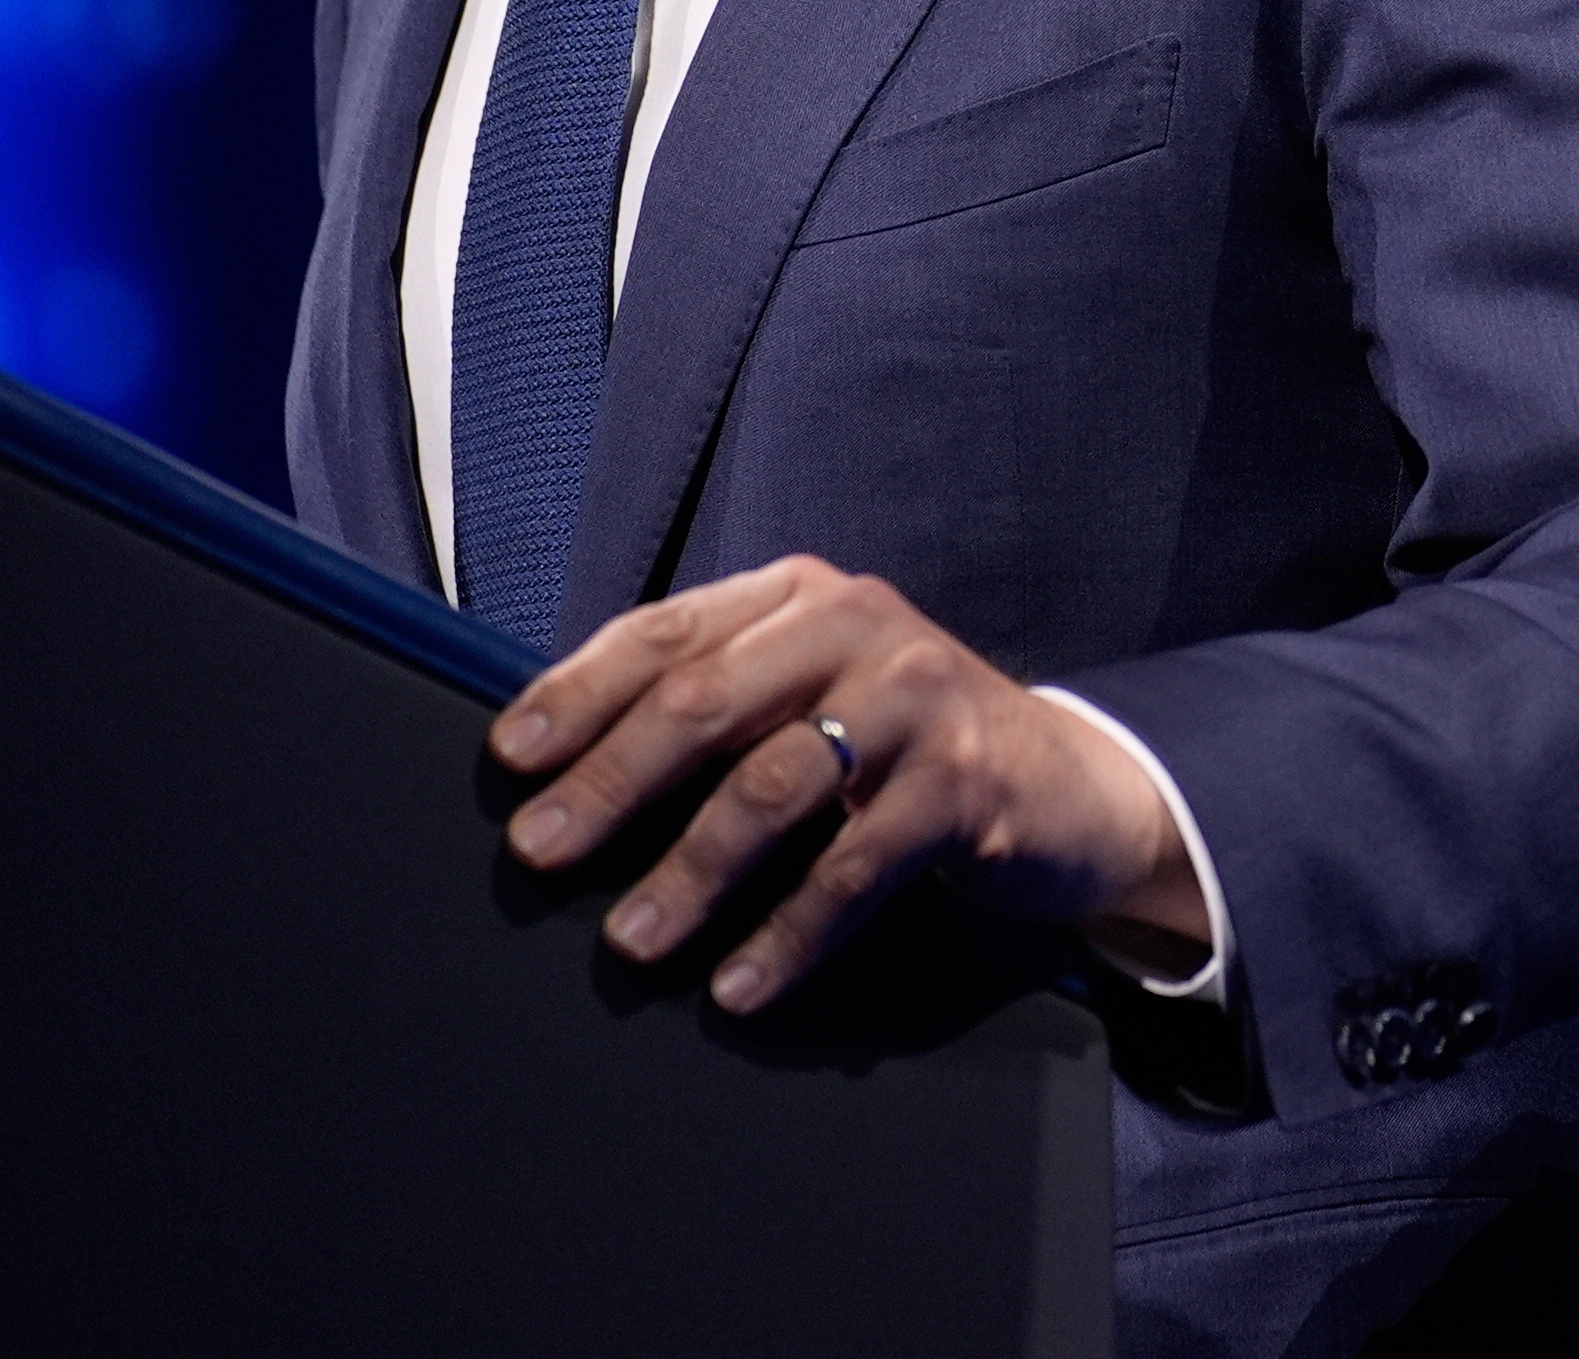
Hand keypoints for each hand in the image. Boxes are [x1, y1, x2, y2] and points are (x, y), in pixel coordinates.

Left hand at [487, 554, 1212, 1011]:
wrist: (1069, 785)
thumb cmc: (904, 747)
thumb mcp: (813, 696)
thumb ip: (720, 702)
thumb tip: (562, 770)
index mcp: (799, 596)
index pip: (666, 632)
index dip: (579, 692)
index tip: (509, 757)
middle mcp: (856, 626)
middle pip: (707, 700)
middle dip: (612, 781)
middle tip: (539, 852)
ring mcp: (919, 697)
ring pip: (776, 783)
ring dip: (692, 870)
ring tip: (632, 939)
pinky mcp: (967, 782)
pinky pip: (858, 865)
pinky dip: (790, 931)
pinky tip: (741, 982)